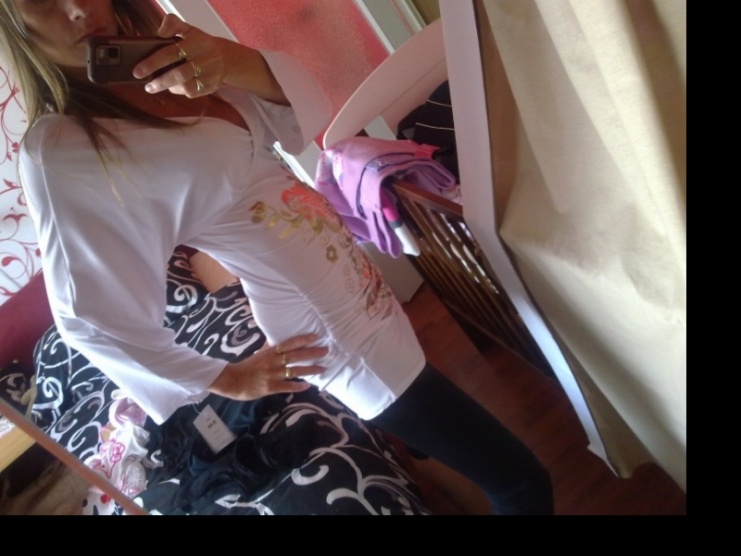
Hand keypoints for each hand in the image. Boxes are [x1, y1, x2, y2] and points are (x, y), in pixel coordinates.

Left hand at [132, 14, 226, 97]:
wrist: (225, 59)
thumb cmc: (200, 44)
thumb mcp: (188, 29)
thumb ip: (172, 24)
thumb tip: (159, 33)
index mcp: (195, 43)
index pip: (170, 53)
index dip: (152, 63)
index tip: (138, 71)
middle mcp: (204, 59)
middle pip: (178, 74)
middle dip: (160, 82)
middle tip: (147, 86)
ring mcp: (209, 75)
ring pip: (186, 86)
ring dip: (169, 87)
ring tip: (157, 86)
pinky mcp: (211, 86)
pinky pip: (192, 93)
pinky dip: (181, 91)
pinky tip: (174, 87)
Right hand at [208, 333, 327, 400]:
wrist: (232, 380)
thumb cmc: (246, 366)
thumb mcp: (258, 353)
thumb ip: (268, 346)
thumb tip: (275, 337)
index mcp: (270, 352)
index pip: (289, 343)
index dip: (302, 340)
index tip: (315, 336)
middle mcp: (273, 362)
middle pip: (296, 356)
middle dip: (312, 353)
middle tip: (326, 351)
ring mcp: (272, 375)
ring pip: (295, 371)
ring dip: (310, 370)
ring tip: (322, 369)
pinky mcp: (270, 387)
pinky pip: (287, 386)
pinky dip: (298, 386)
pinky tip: (307, 386)